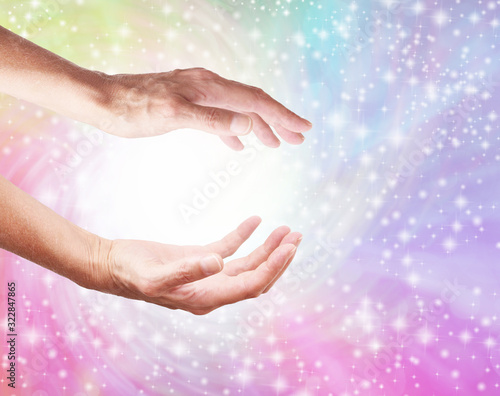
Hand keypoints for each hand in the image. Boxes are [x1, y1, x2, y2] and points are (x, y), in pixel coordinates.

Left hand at [100, 68, 311, 148]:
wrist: (102, 101)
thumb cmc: (133, 109)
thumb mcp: (173, 115)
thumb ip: (212, 120)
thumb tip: (249, 125)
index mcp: (210, 87)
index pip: (256, 101)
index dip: (282, 116)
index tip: (304, 129)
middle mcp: (208, 86)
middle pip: (252, 103)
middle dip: (278, 121)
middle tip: (298, 139)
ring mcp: (198, 94)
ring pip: (238, 110)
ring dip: (259, 126)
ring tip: (275, 143)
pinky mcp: (186, 103)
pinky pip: (219, 116)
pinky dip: (234, 130)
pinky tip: (238, 144)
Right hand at [102, 217, 301, 313]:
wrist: (112, 265)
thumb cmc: (130, 273)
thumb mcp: (155, 274)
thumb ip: (186, 270)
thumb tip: (220, 263)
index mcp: (206, 298)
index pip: (250, 286)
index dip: (272, 268)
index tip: (289, 247)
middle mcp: (212, 289)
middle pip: (256, 278)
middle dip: (278, 259)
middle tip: (296, 237)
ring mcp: (207, 274)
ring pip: (247, 264)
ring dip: (267, 248)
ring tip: (286, 230)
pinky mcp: (200, 259)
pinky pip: (229, 248)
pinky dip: (243, 236)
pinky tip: (256, 220)